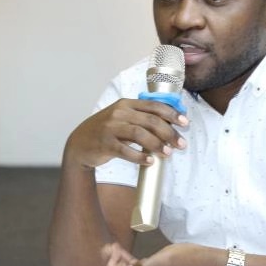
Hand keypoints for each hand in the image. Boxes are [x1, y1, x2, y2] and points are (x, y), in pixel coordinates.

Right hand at [65, 99, 187, 168]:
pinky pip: (126, 151)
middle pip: (150, 120)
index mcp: (126, 104)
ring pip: (139, 134)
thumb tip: (170, 124)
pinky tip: (150, 161)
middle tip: (180, 144)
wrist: (80, 144)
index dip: (172, 113)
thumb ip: (141, 117)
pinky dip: (140, 157)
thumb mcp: (121, 117)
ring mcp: (111, 128)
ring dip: (157, 144)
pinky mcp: (105, 144)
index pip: (154, 105)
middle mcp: (119, 113)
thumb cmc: (106, 131)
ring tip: (167, 153)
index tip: (185, 123)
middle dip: (169, 132)